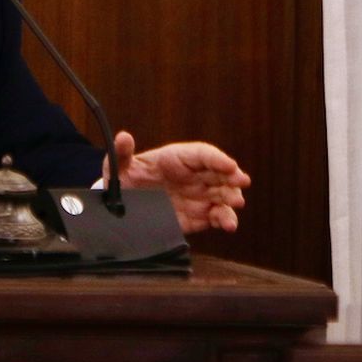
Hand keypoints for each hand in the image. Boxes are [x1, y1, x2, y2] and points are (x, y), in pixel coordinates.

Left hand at [103, 130, 248, 233]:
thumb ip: (122, 153)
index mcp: (177, 158)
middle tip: (241, 182)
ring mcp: (198, 196)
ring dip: (231, 200)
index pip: (202, 154)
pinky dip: (224, 220)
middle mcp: (193, 176)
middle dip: (232, 177)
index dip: (217, 158)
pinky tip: (228, 224)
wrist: (125, 207)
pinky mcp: (198, 217)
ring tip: (235, 205)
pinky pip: (216, 216)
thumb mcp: (120, 166)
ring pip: (222, 195)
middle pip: (219, 173)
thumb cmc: (127, 180)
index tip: (229, 165)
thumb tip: (124, 137)